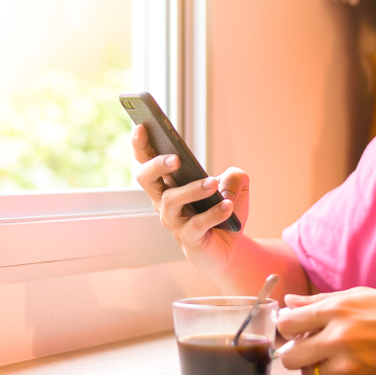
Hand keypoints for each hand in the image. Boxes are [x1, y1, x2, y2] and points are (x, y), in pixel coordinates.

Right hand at [131, 124, 249, 277]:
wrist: (230, 249)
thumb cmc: (223, 212)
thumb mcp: (235, 187)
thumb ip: (234, 176)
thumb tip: (228, 177)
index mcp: (168, 184)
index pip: (146, 160)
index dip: (140, 144)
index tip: (142, 126)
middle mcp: (164, 201)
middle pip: (145, 178)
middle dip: (156, 165)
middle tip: (175, 158)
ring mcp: (174, 222)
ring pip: (171, 200)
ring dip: (192, 189)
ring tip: (212, 184)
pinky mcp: (189, 239)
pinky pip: (196, 224)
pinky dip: (213, 214)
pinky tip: (227, 206)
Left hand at [276, 287, 375, 374]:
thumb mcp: (360, 296)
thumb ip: (320, 300)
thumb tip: (290, 301)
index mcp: (336, 311)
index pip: (287, 324)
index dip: (286, 327)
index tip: (293, 329)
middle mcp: (338, 339)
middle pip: (289, 357)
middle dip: (293, 353)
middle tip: (306, 348)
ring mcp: (348, 365)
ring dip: (316, 367)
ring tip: (335, 356)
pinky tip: (359, 364)